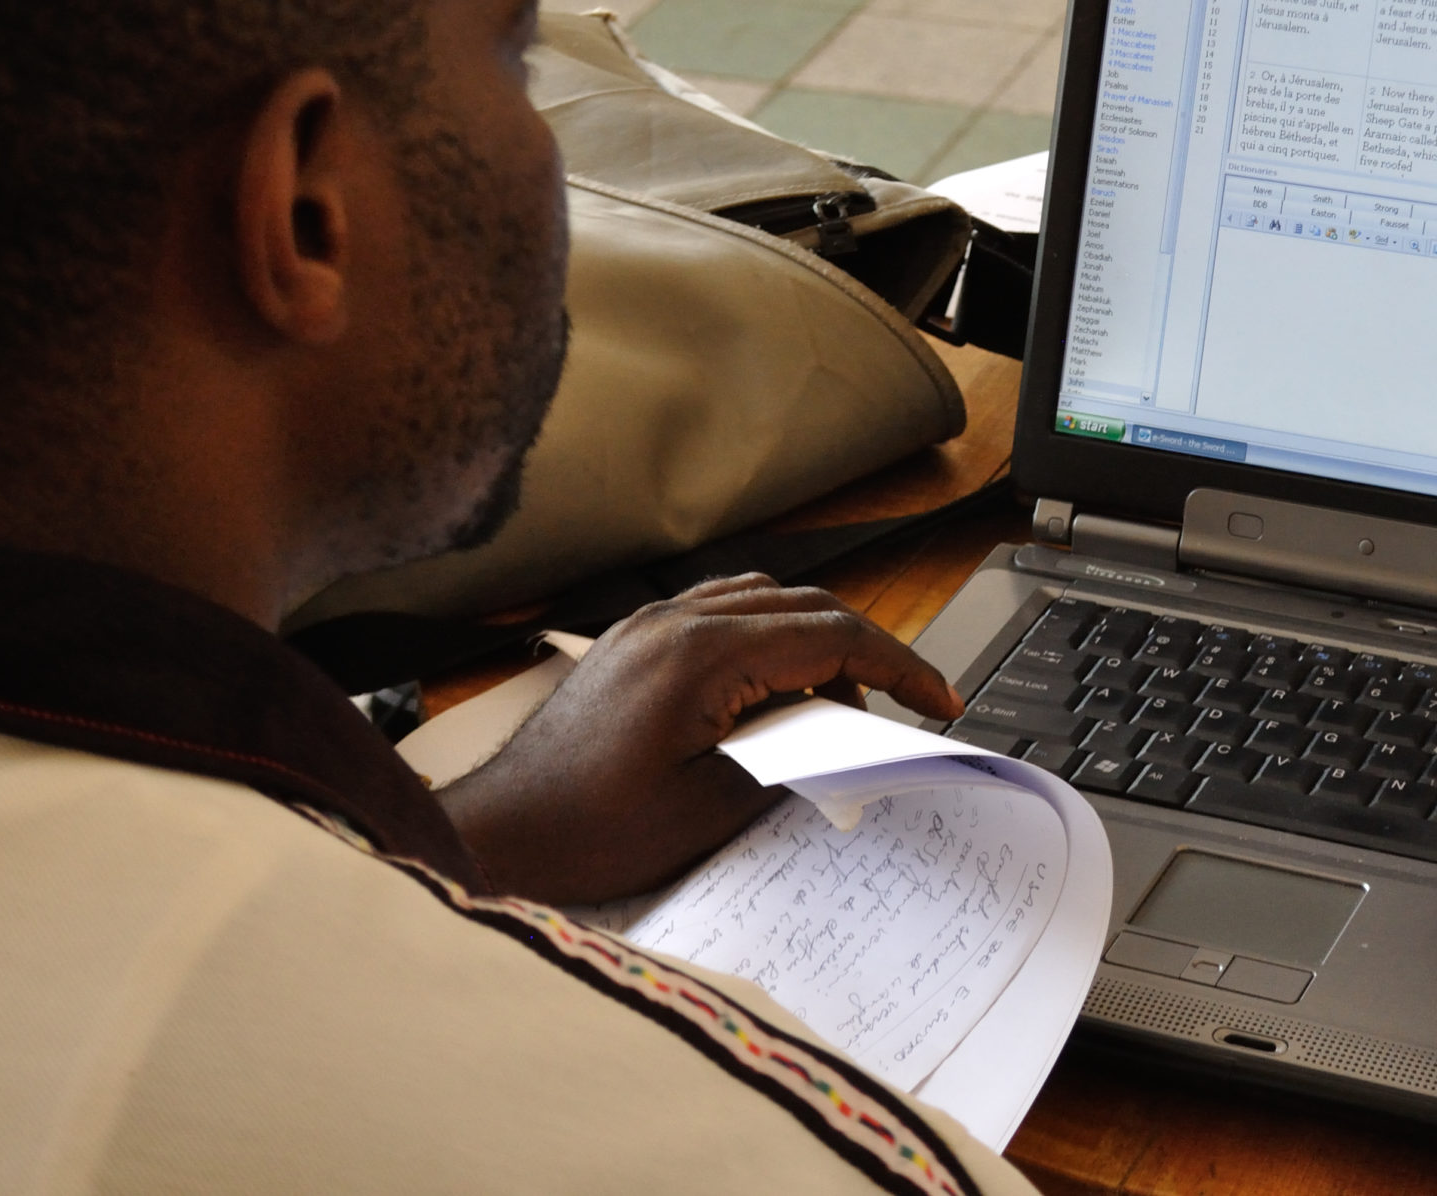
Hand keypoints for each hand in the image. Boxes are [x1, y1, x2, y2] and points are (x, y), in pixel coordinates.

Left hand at [434, 573, 962, 903]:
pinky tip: (774, 691)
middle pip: (806, 608)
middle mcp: (676, 622)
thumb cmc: (585, 831)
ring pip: (766, 603)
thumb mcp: (711, 809)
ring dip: (815, 644)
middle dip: (867, 656)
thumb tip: (841, 738)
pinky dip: (768, 641)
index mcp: (703, 654)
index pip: (832, 636)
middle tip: (901, 710)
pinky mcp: (636, 643)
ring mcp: (651, 626)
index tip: (938, 699)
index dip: (899, 666)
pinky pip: (724, 614)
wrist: (498, 833)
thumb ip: (788, 761)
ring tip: (834, 712)